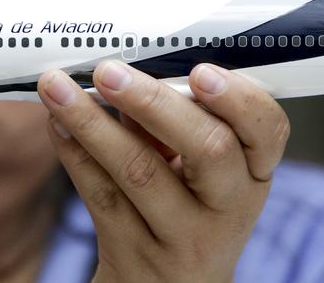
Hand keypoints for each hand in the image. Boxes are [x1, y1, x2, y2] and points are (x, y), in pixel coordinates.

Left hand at [37, 61, 288, 281]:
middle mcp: (226, 208)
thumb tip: (125, 70)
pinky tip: (56, 122)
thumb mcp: (199, 176)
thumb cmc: (183, 211)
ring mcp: (180, 237)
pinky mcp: (133, 252)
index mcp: (251, 175)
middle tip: (107, 71)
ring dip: (92, 123)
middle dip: (152, 103)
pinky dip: (74, 152)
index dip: (238, 100)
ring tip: (56, 88)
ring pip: (138, 172)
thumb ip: (173, 125)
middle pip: (207, 149)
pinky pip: (100, 195)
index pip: (267, 131)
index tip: (200, 71)